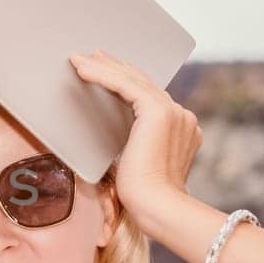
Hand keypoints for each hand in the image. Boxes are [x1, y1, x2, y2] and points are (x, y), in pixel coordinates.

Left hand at [68, 48, 198, 227]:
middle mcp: (182, 116)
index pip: (152, 97)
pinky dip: (102, 75)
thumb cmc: (143, 198)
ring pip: (134, 80)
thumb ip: (137, 146)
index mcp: (183, 128)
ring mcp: (174, 112)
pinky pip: (125, 85)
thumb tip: (120, 142)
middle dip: (116, 67)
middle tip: (92, 56)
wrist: (156, 206)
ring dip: (104, 68)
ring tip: (80, 59)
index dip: (128, 81)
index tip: (107, 71)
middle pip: (144, 83)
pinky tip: (83, 69)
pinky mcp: (158, 111)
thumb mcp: (138, 164)